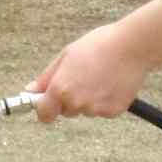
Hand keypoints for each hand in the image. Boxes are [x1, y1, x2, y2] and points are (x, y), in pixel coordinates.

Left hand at [30, 22, 150, 120]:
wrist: (131, 47)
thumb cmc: (97, 46)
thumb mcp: (65, 56)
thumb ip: (47, 78)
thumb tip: (30, 90)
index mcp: (60, 89)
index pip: (44, 115)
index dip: (45, 109)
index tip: (47, 102)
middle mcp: (77, 103)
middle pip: (66, 111)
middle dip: (68, 99)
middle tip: (81, 77)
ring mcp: (96, 109)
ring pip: (85, 109)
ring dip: (88, 99)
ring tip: (99, 76)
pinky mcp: (113, 111)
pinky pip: (102, 110)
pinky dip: (104, 101)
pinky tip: (110, 83)